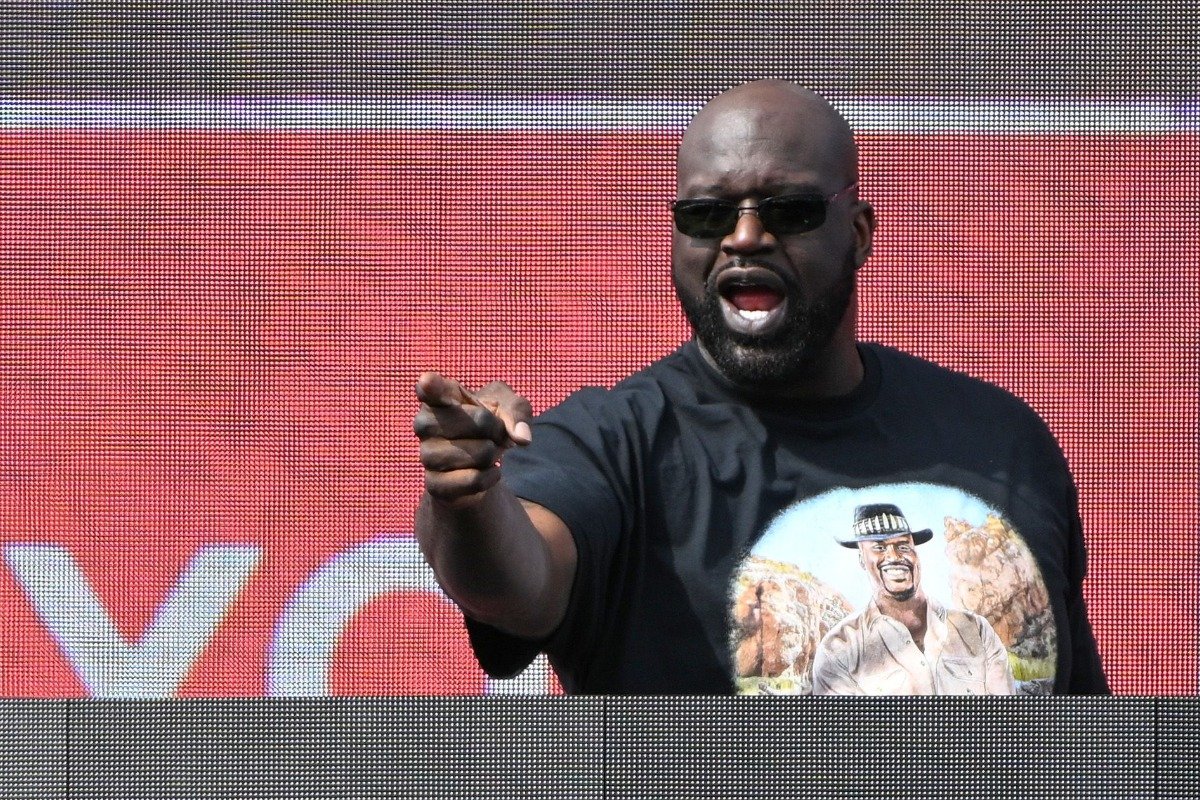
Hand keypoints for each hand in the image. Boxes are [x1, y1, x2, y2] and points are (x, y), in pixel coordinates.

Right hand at [413, 372, 532, 504]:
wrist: (480, 460)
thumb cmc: (490, 421)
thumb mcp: (509, 406)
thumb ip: (517, 413)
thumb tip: (522, 438)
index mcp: (440, 395)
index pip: (430, 388)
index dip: (430, 385)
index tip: (429, 382)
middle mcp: (425, 423)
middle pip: (477, 421)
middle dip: (497, 428)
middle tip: (493, 431)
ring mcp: (426, 455)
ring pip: (480, 454)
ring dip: (493, 454)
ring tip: (486, 450)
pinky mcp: (434, 484)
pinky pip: (475, 480)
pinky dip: (491, 476)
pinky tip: (485, 471)